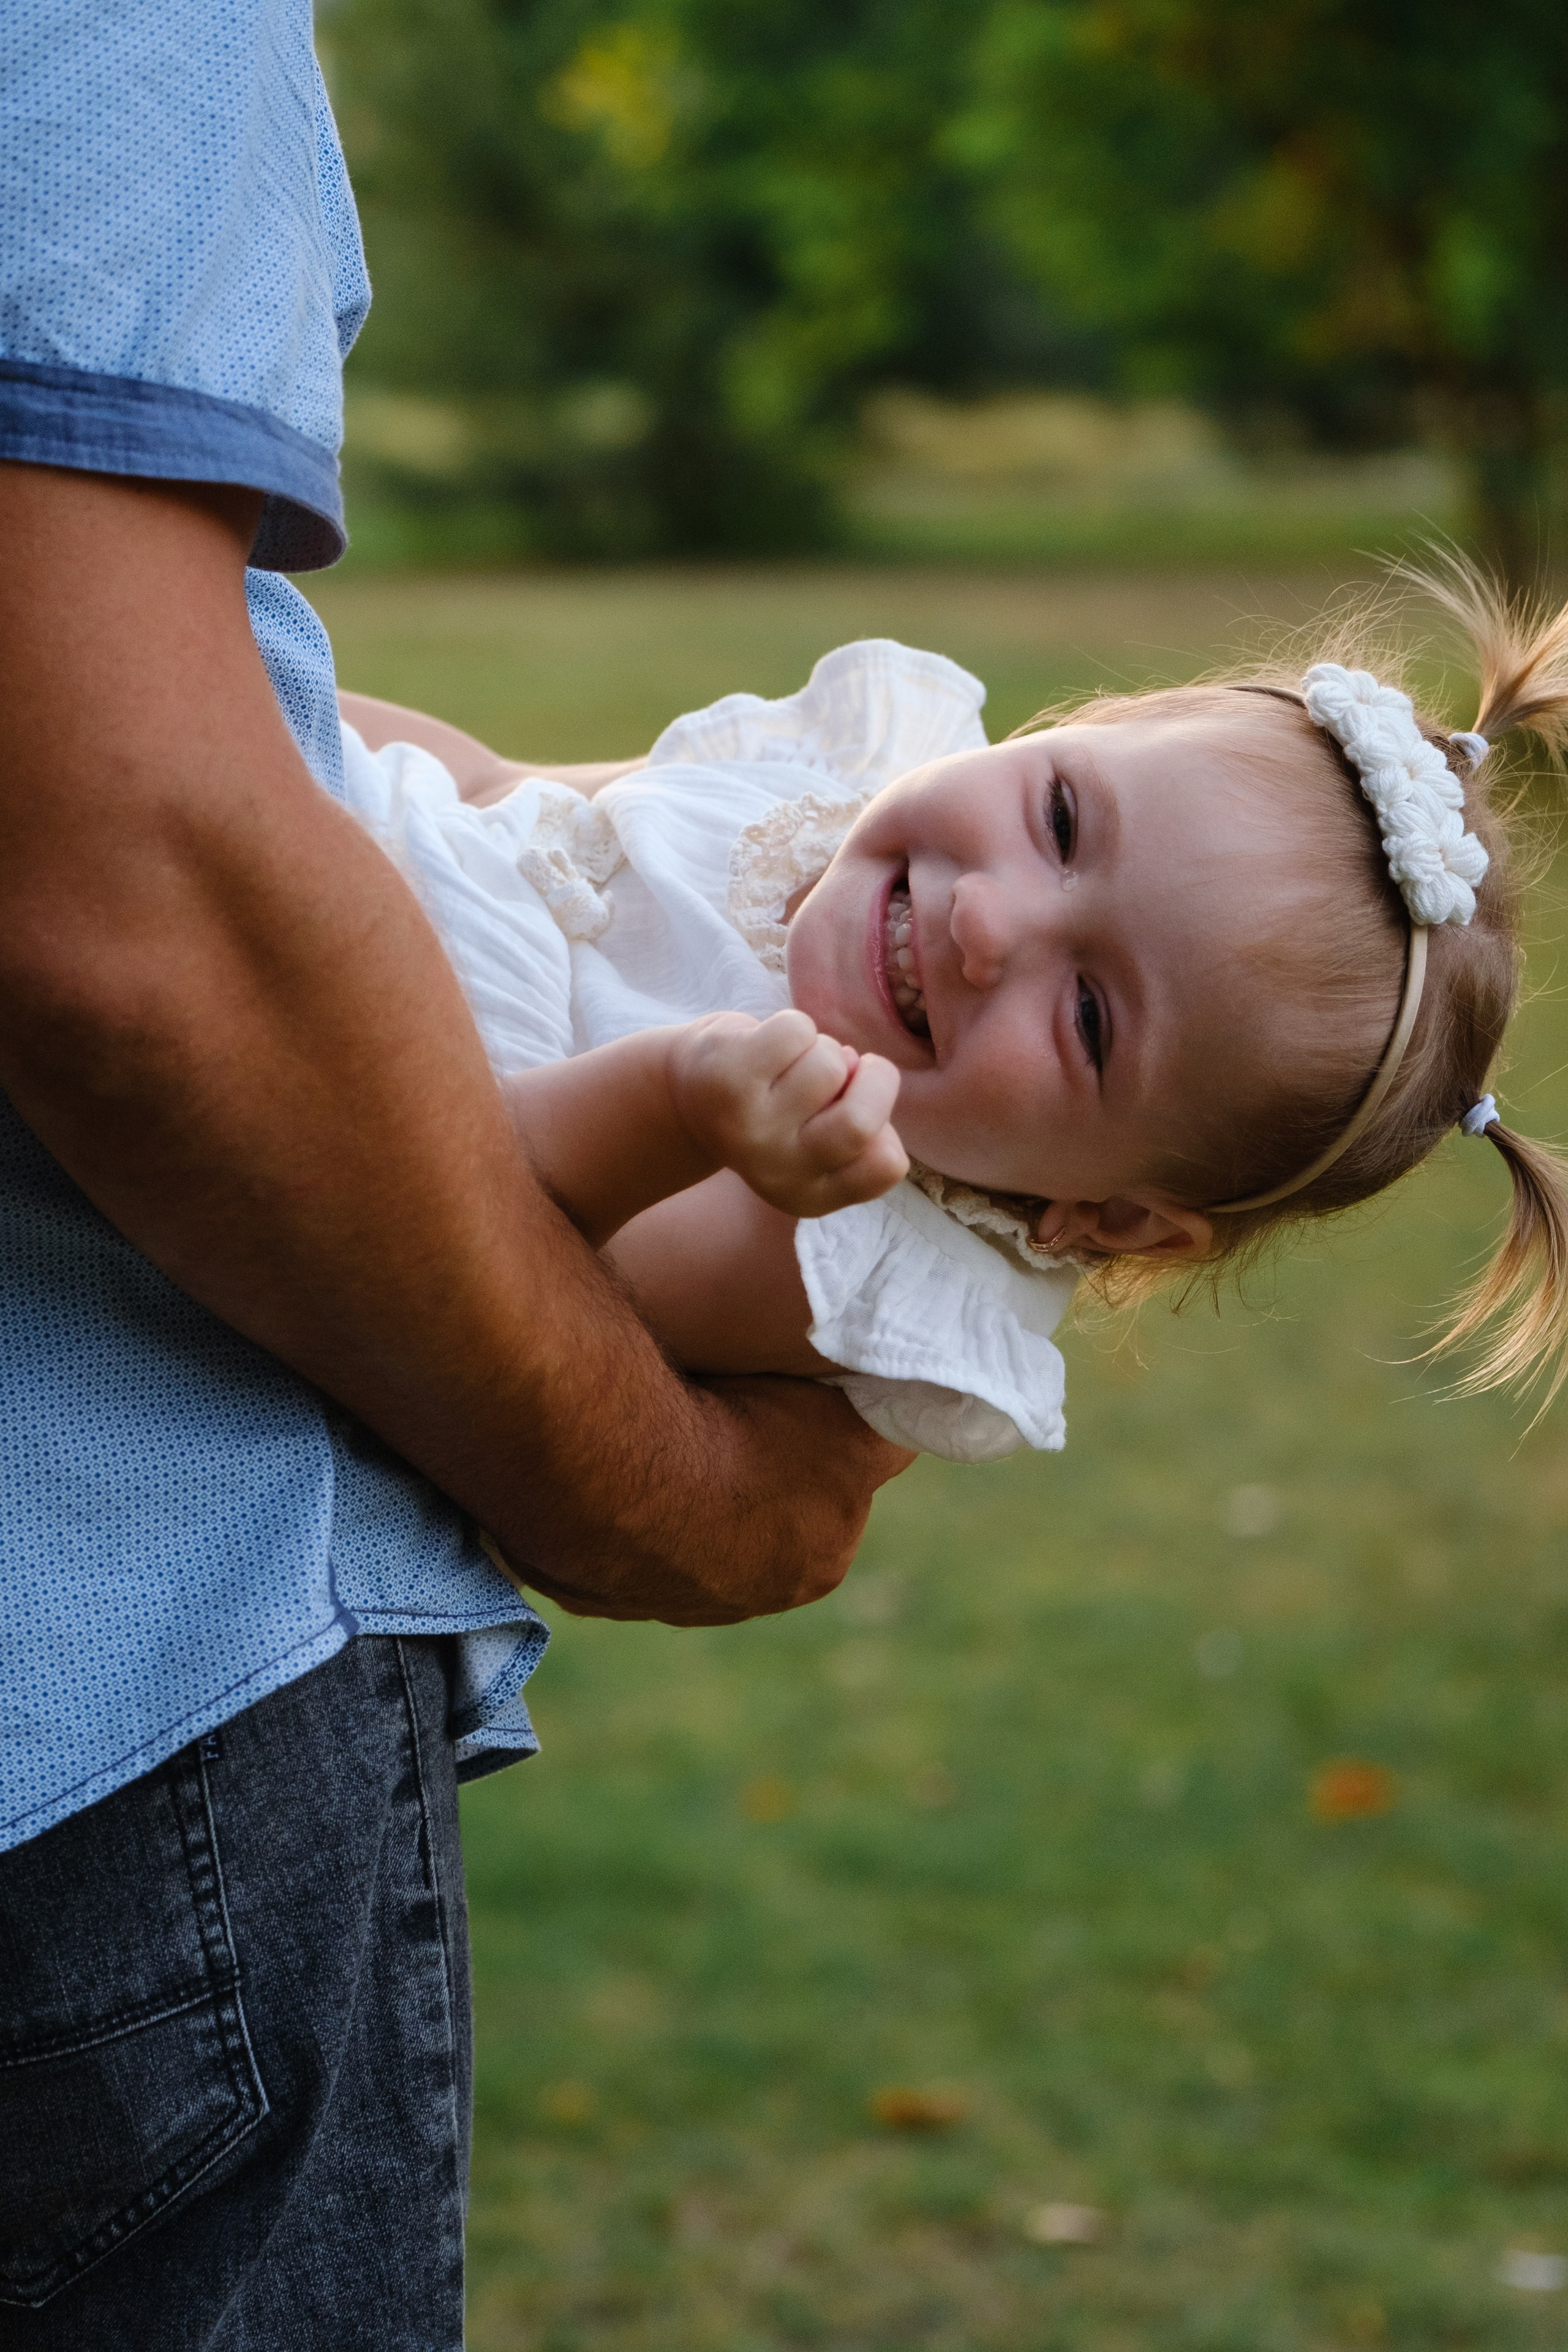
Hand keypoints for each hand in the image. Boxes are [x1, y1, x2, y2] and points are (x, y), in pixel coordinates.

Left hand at [668, 1009, 907, 1217]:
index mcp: (812, 1197)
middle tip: (851, 1068)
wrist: (694, 1097)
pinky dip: (795, 1026)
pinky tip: (772, 1045)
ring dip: (825, 1047)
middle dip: (874, 1077)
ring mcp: (750, 1129)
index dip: (885, 1124)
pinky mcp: (728, 1082)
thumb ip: (864, 1128)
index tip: (856, 1108)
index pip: (888, 1165)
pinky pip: (797, 1031)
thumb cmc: (782, 1110)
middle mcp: (778, 1173)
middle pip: (859, 1122)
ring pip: (830, 1064)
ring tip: (797, 1062)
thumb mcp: (828, 1138)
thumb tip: (866, 1075)